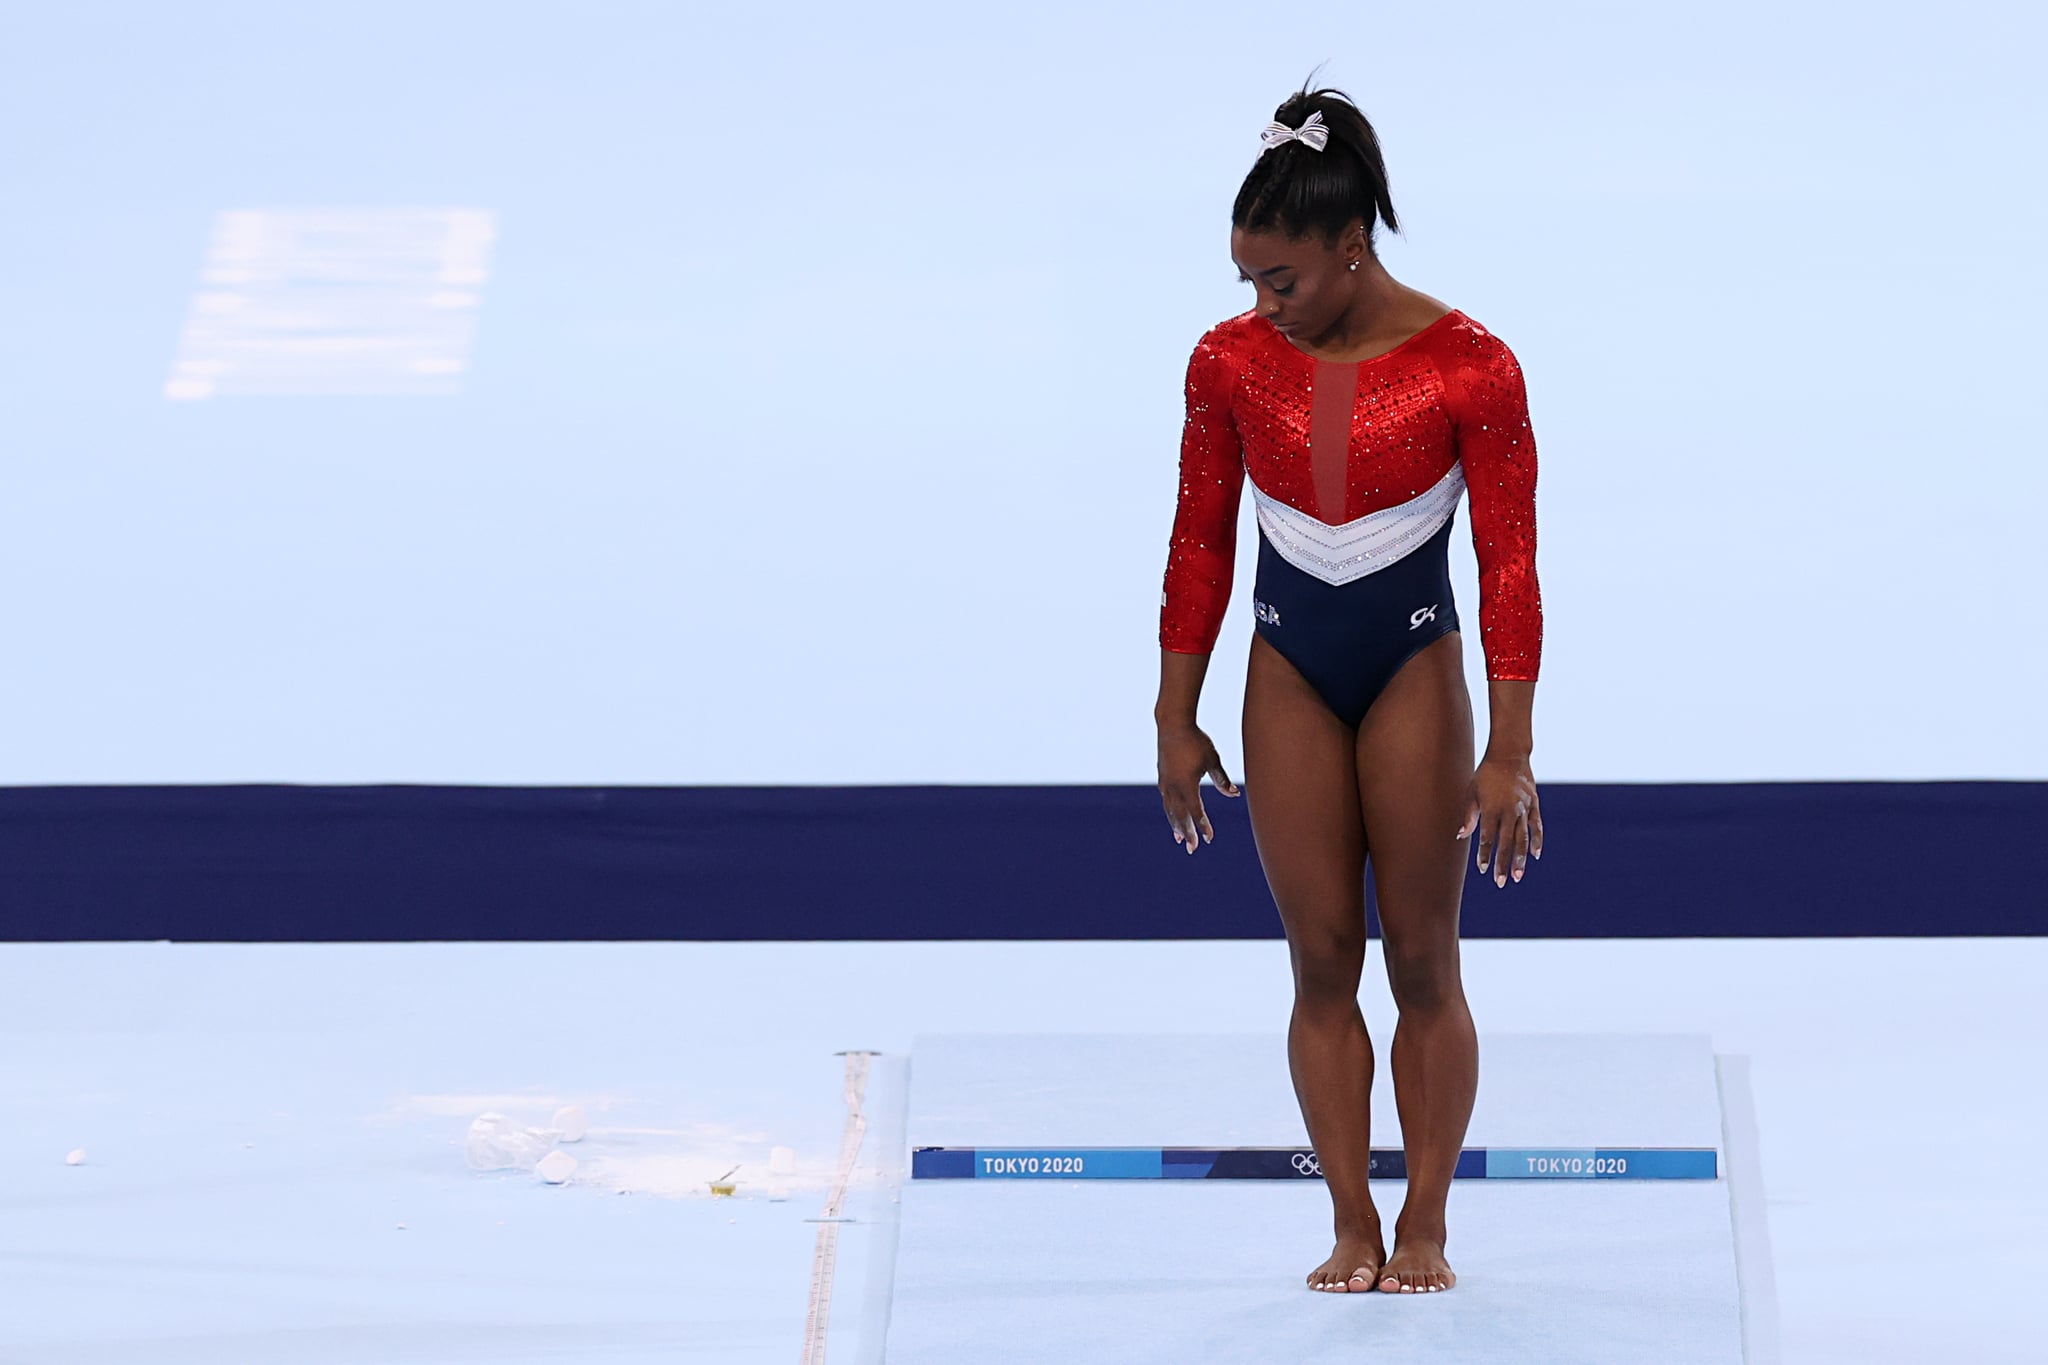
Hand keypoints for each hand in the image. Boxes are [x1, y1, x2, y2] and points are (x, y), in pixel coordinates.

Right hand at [1157, 723, 1240, 854]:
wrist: (1172, 723)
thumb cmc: (1196, 740)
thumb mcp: (1212, 760)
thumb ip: (1222, 779)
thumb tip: (1234, 794)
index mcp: (1187, 785)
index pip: (1196, 811)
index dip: (1203, 826)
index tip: (1209, 839)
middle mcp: (1173, 787)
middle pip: (1181, 816)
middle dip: (1187, 833)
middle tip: (1192, 849)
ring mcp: (1165, 782)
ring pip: (1170, 809)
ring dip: (1176, 825)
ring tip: (1180, 839)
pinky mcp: (1162, 776)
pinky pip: (1166, 799)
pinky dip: (1170, 811)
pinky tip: (1173, 815)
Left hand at [1457, 755, 1541, 886]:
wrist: (1509, 755)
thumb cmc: (1485, 774)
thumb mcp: (1472, 792)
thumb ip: (1468, 816)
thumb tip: (1460, 836)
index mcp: (1491, 809)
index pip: (1487, 838)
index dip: (1484, 854)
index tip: (1482, 869)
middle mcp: (1509, 811)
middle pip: (1506, 843)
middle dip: (1503, 864)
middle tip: (1501, 882)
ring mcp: (1523, 809)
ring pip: (1522, 839)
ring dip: (1520, 859)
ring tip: (1518, 876)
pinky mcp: (1534, 805)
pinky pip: (1536, 826)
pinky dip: (1537, 841)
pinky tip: (1535, 855)